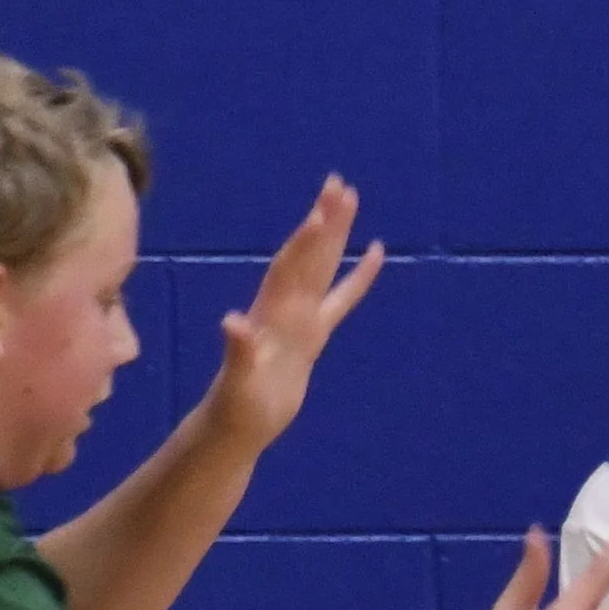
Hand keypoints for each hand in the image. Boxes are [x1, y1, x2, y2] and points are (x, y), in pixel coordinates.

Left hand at [202, 176, 385, 453]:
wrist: (237, 425)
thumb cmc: (237, 408)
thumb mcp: (238, 383)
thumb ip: (238, 351)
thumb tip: (233, 323)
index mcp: (274, 317)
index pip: (292, 272)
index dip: (306, 244)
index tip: (321, 212)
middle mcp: (287, 309)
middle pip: (310, 257)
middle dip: (325, 221)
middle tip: (339, 184)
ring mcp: (300, 319)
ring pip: (323, 267)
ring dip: (336, 234)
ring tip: (350, 197)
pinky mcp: (313, 334)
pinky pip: (341, 298)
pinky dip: (358, 276)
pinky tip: (374, 254)